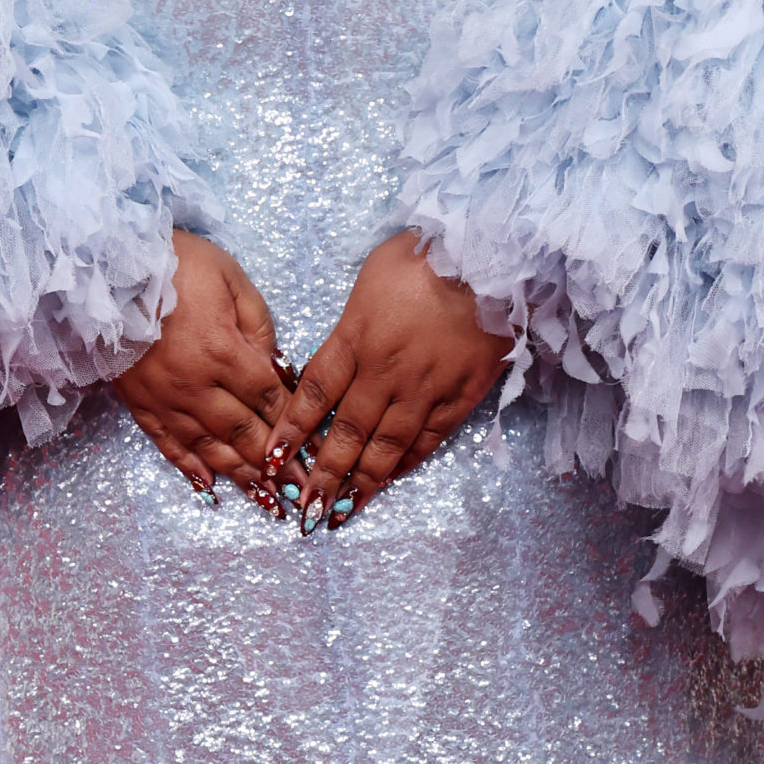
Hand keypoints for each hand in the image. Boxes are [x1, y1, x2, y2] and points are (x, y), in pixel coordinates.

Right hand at [112, 231, 291, 511]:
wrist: (108, 268)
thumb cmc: (176, 264)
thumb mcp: (231, 277)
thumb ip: (258, 324)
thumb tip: (275, 365)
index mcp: (224, 351)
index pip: (268, 398)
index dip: (292, 426)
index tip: (314, 450)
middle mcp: (197, 385)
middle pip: (243, 432)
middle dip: (274, 465)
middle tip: (299, 493)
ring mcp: (166, 399)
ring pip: (209, 447)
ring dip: (239, 476)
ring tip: (264, 500)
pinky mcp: (140, 404)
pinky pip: (168, 444)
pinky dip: (190, 468)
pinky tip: (208, 486)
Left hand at [260, 231, 508, 533]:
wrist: (489, 255)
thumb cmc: (425, 253)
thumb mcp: (372, 273)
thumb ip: (354, 317)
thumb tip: (341, 343)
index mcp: (356, 336)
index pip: (315, 393)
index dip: (293, 429)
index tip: (274, 458)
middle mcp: (384, 371)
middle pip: (346, 431)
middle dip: (323, 474)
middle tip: (305, 509)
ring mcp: (424, 387)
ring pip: (386, 445)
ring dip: (361, 481)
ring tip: (341, 511)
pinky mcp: (461, 394)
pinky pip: (429, 438)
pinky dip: (407, 462)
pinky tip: (390, 478)